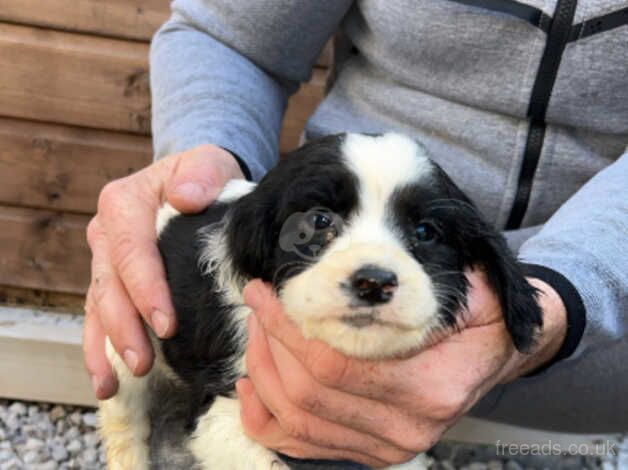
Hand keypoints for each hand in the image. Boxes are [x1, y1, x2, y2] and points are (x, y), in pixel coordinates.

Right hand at [84, 144, 243, 398]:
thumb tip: (185, 198)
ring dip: (106, 346)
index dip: (146, 290)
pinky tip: (107, 378)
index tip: (167, 324)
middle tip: (143, 362)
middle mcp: (106, 233)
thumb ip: (201, 176)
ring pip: (98, 306)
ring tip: (114, 382)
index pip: (133, 251)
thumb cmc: (205, 176)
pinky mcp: (111, 280)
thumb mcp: (210, 164)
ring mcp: (105, 259)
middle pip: (110, 285)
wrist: (194, 183)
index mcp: (125, 203)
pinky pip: (98, 316)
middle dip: (125, 327)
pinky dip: (100, 348)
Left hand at [238, 271, 566, 467]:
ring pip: (298, 421)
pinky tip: (252, 385)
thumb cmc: (478, 316)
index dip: (287, 328)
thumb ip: (420, 287)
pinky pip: (302, 446)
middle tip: (259, 303)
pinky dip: (267, 419)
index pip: (334, 366)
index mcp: (430, 387)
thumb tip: (357, 277)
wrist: (494, 352)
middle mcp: (406, 428)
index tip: (266, 292)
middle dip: (269, 344)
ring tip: (257, 330)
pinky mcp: (370, 451)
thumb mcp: (470, 290)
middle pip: (308, 395)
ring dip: (264, 372)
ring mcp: (386, 447)